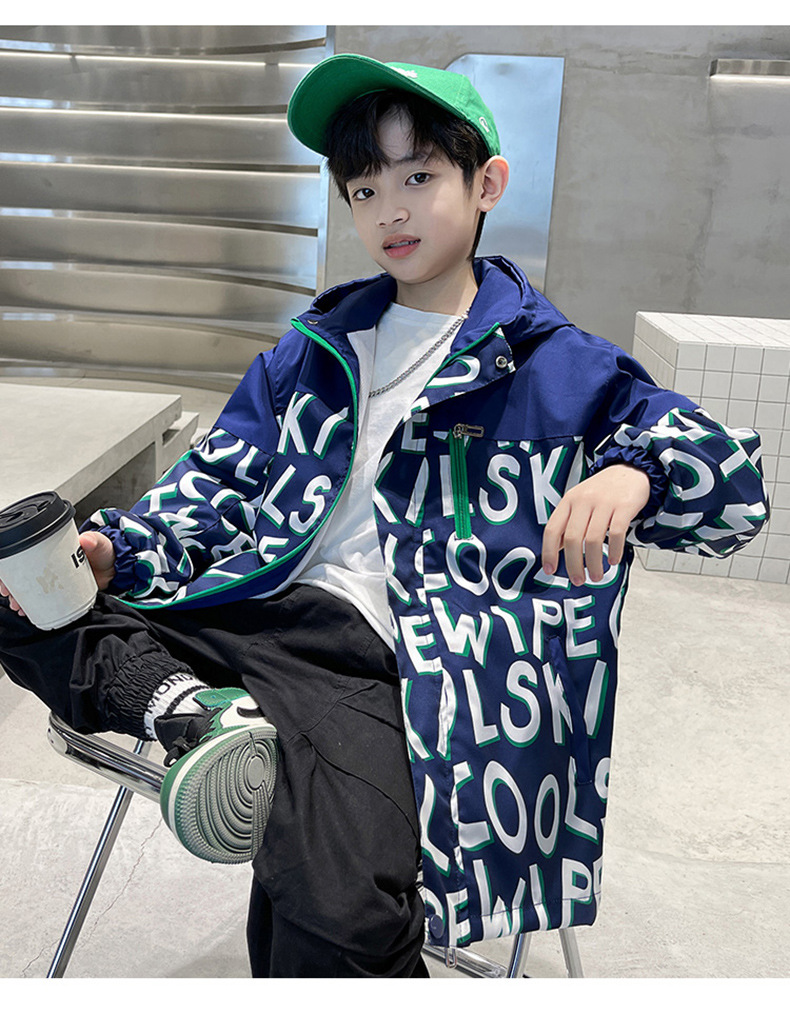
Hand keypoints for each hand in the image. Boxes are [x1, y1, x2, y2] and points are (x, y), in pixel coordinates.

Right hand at [0, 530, 115, 616]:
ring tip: (18, 606)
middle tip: (10, 595)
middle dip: (12, 585)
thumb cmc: (105, 554)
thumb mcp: (100, 545)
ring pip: (28, 587)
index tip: (6, 577)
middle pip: (21, 572)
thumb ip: (96, 542)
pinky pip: (41, 598)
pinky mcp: (60, 592)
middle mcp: (48, 563)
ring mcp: (53, 579)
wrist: (117, 570)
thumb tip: (86, 540)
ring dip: (19, 597)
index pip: (24, 553)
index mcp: (52, 548)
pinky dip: (32, 605)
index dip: (11, 566)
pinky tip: (27, 611)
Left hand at [541, 464, 650, 585]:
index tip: (550, 570)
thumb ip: (568, 522)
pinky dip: (614, 551)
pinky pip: (616, 534)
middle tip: (578, 580)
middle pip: (573, 539)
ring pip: (594, 540)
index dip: (549, 552)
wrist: (631, 469)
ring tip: (596, 576)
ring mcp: (604, 503)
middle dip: (574, 564)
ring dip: (594, 563)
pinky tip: (614, 561)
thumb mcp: (579, 501)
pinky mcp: (624, 507)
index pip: (552, 529)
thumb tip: (556, 550)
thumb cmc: (602, 490)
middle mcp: (584, 501)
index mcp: (569, 501)